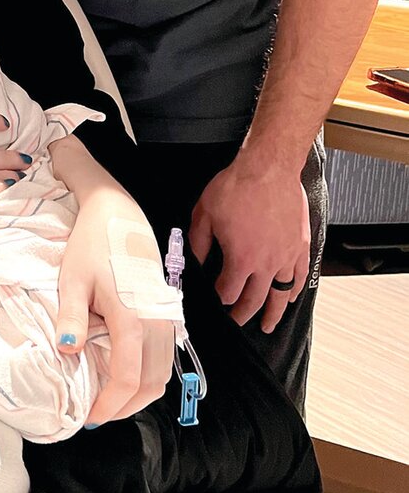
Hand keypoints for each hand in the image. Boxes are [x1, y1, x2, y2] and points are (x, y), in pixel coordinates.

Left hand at [55, 187, 174, 424]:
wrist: (118, 213)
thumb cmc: (91, 244)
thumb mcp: (73, 279)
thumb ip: (71, 317)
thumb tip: (66, 352)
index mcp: (132, 317)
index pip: (128, 380)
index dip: (109, 406)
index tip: (88, 418)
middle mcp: (157, 322)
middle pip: (151, 385)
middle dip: (125, 408)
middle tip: (97, 415)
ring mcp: (167, 318)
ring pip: (162, 375)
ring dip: (139, 395)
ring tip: (109, 400)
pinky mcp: (168, 313)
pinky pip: (166, 358)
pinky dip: (149, 376)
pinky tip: (125, 376)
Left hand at [189, 154, 309, 332]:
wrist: (269, 167)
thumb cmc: (239, 186)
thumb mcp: (205, 214)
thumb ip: (198, 241)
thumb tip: (193, 259)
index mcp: (241, 259)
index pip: (228, 292)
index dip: (220, 300)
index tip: (216, 301)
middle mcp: (266, 264)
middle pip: (254, 300)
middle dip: (243, 315)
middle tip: (237, 322)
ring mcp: (286, 256)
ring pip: (281, 294)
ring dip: (273, 313)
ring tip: (268, 324)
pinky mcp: (300, 246)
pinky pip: (300, 276)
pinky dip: (294, 290)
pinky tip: (290, 296)